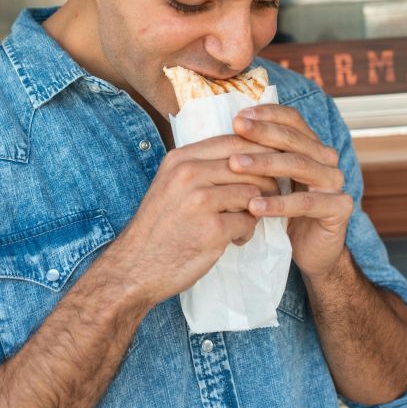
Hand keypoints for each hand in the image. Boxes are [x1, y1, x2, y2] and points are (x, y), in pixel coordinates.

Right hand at [112, 135, 279, 307]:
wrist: (135, 267)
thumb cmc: (159, 227)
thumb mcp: (172, 185)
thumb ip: (202, 167)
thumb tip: (248, 155)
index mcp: (180, 159)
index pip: (234, 141)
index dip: (260, 150)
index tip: (271, 164)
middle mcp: (189, 173)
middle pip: (249, 166)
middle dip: (264, 184)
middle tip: (261, 201)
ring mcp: (200, 200)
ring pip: (253, 193)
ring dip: (254, 211)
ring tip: (240, 224)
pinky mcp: (212, 228)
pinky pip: (249, 222)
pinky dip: (246, 233)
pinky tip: (233, 240)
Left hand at [230, 105, 352, 281]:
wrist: (311, 252)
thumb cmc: (283, 212)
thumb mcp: (269, 180)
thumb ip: (257, 156)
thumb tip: (225, 130)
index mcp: (311, 146)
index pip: (292, 120)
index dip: (267, 114)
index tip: (238, 116)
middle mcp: (326, 159)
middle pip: (294, 139)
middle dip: (262, 132)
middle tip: (236, 128)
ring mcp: (335, 182)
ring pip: (299, 166)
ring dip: (265, 163)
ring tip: (235, 164)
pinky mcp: (339, 208)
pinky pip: (305, 202)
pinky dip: (279, 203)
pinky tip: (254, 205)